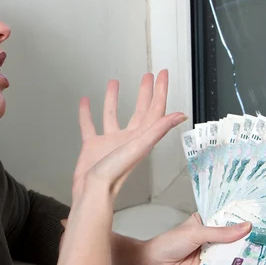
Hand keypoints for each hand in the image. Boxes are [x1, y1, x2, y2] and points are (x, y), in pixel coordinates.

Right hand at [73, 70, 170, 198]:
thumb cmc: (116, 172)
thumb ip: (159, 129)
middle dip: (145, 92)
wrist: (92, 190)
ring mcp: (109, 141)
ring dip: (113, 99)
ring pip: (113, 115)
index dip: (160, 90)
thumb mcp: (140, 146)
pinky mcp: (93, 146)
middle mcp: (128, 137)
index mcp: (142, 136)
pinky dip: (87, 114)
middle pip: (140, 110)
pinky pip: (89, 125)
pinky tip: (85, 102)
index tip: (162, 74)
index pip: (155, 109)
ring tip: (114, 82)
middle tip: (147, 76)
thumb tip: (180, 115)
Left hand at [139, 213, 251, 264]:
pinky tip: (251, 262)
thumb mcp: (197, 232)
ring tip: (265, 246)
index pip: (226, 217)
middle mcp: (210, 235)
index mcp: (205, 220)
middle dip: (246, 234)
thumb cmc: (170, 243)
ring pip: (231, 250)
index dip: (241, 216)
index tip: (260, 214)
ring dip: (244, 250)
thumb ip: (222, 232)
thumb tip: (245, 227)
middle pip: (232, 235)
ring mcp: (210, 251)